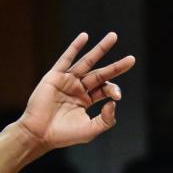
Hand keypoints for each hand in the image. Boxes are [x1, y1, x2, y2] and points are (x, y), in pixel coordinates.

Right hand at [16, 32, 133, 151]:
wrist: (40, 134)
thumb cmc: (63, 135)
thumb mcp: (90, 130)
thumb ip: (106, 120)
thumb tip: (114, 102)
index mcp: (86, 100)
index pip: (104, 89)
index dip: (113, 89)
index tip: (117, 95)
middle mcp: (78, 88)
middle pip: (100, 73)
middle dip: (116, 66)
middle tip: (132, 59)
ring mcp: (67, 80)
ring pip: (87, 62)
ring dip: (100, 49)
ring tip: (114, 37)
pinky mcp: (55, 76)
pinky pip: (66, 59)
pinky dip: (75, 47)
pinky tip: (84, 36)